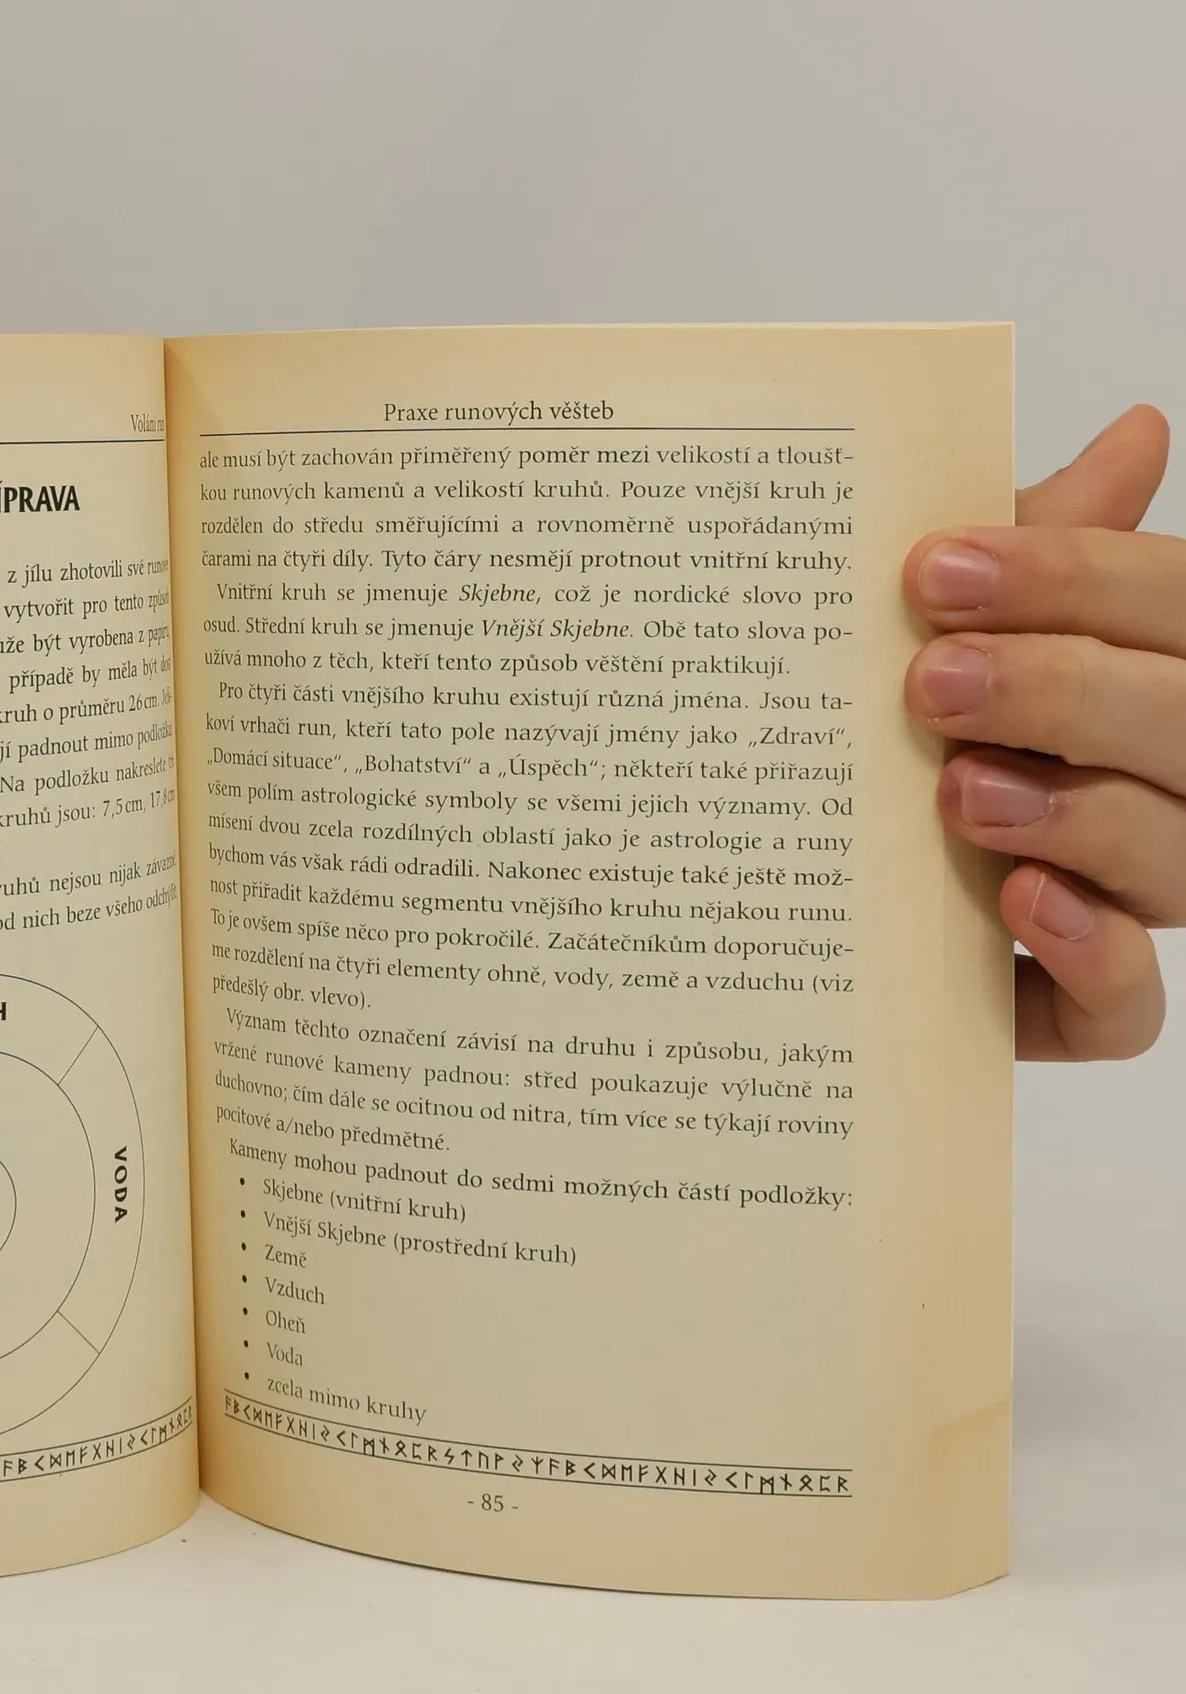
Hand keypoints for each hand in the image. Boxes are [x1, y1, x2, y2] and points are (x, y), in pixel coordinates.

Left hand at [904, 405, 1176, 1059]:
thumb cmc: (914, 723)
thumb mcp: (958, 627)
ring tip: (959, 792)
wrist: (797, 879)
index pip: (1174, 607)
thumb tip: (1137, 430)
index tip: (933, 567)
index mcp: (1150, 673)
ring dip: (1079, 821)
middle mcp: (1168, 783)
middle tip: (931, 681)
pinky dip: (1091, 959)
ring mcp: (1129, 897)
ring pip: (1176, 866)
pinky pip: (1126, 1010)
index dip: (1073, 578)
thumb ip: (1044, 547)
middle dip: (1064, 693)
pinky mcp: (1072, 1003)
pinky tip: (1021, 903)